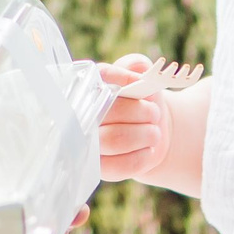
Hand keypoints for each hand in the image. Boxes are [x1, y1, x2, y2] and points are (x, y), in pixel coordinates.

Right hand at [96, 54, 171, 180]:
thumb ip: (136, 64)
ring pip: (114, 139)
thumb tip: (134, 67)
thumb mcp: (142, 75)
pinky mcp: (98, 168)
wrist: (150, 128)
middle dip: (139, 111)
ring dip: (143, 134)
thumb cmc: (142, 98)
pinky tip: (149, 150)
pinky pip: (118, 166)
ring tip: (154, 132)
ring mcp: (86, 144)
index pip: (99, 77)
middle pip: (110, 111)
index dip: (124, 80)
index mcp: (86, 85)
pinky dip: (140, 157)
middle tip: (154, 113)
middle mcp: (79, 114)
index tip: (143, 86)